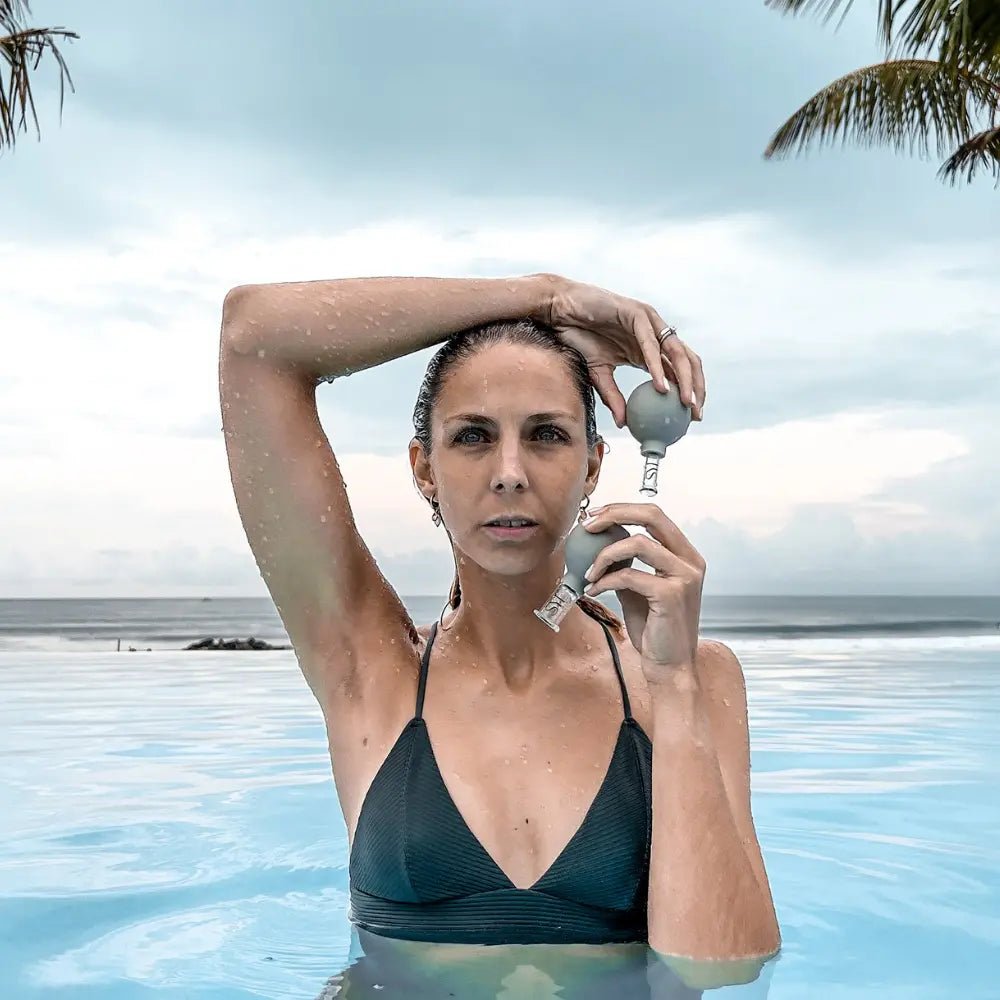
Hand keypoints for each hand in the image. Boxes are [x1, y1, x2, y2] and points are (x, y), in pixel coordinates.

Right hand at [533, 274, 705, 425]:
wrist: (561, 311)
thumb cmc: (579, 337)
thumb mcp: (598, 374)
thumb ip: (613, 397)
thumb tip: (623, 424)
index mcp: (649, 350)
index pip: (678, 372)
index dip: (690, 393)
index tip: (692, 417)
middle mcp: (654, 335)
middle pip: (686, 361)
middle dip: (696, 387)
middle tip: (695, 413)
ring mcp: (648, 322)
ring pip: (676, 351)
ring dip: (684, 378)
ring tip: (684, 401)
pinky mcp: (637, 314)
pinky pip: (650, 343)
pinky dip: (657, 365)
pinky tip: (660, 385)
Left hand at [580, 502, 704, 680]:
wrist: (670, 667)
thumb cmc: (655, 631)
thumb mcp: (639, 590)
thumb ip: (627, 566)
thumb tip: (598, 544)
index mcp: (685, 556)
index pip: (655, 515)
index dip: (622, 509)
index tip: (595, 516)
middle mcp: (690, 561)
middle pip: (652, 515)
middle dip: (615, 514)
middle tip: (587, 526)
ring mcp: (684, 576)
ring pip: (637, 544)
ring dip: (604, 555)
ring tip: (588, 573)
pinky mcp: (671, 594)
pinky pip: (628, 576)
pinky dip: (604, 581)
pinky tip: (593, 591)